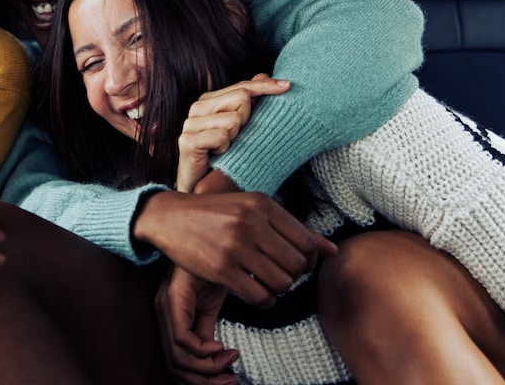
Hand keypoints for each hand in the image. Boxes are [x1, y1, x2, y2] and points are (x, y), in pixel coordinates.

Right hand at [134, 188, 335, 306]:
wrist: (171, 216)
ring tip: (268, 284)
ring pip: (281, 283)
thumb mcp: (254, 210)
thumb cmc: (217, 213)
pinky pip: (259, 297)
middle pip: (297, 266)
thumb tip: (333, 251)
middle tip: (281, 276)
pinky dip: (264, 301)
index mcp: (262, 204)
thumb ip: (293, 229)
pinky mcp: (221, 268)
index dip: (308, 261)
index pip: (307, 243)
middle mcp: (251, 222)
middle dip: (294, 277)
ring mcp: (235, 246)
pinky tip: (256, 293)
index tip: (296, 265)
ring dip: (279, 290)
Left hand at [155, 265, 236, 384]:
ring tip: (229, 362)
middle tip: (230, 382)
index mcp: (171, 314)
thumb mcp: (212, 301)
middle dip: (204, 382)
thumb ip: (208, 327)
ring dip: (206, 369)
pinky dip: (202, 351)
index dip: (202, 378)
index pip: (177, 361)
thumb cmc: (210, 262)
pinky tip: (222, 347)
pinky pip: (182, 338)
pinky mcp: (174, 298)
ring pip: (177, 357)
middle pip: (175, 365)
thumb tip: (217, 356)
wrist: (211, 231)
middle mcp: (163, 312)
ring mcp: (166, 306)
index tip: (229, 376)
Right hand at [177, 74, 288, 191]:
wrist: (201, 190)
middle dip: (248, 118)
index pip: (242, 86)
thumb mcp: (240, 129)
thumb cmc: (223, 159)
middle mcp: (197, 108)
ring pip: (234, 118)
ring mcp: (190, 124)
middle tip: (238, 138)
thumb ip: (249, 102)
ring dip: (236, 137)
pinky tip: (218, 156)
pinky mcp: (187, 142)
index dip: (266, 86)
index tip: (287, 86)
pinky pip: (222, 136)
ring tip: (226, 149)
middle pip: (241, 97)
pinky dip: (226, 148)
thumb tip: (263, 74)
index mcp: (209, 101)